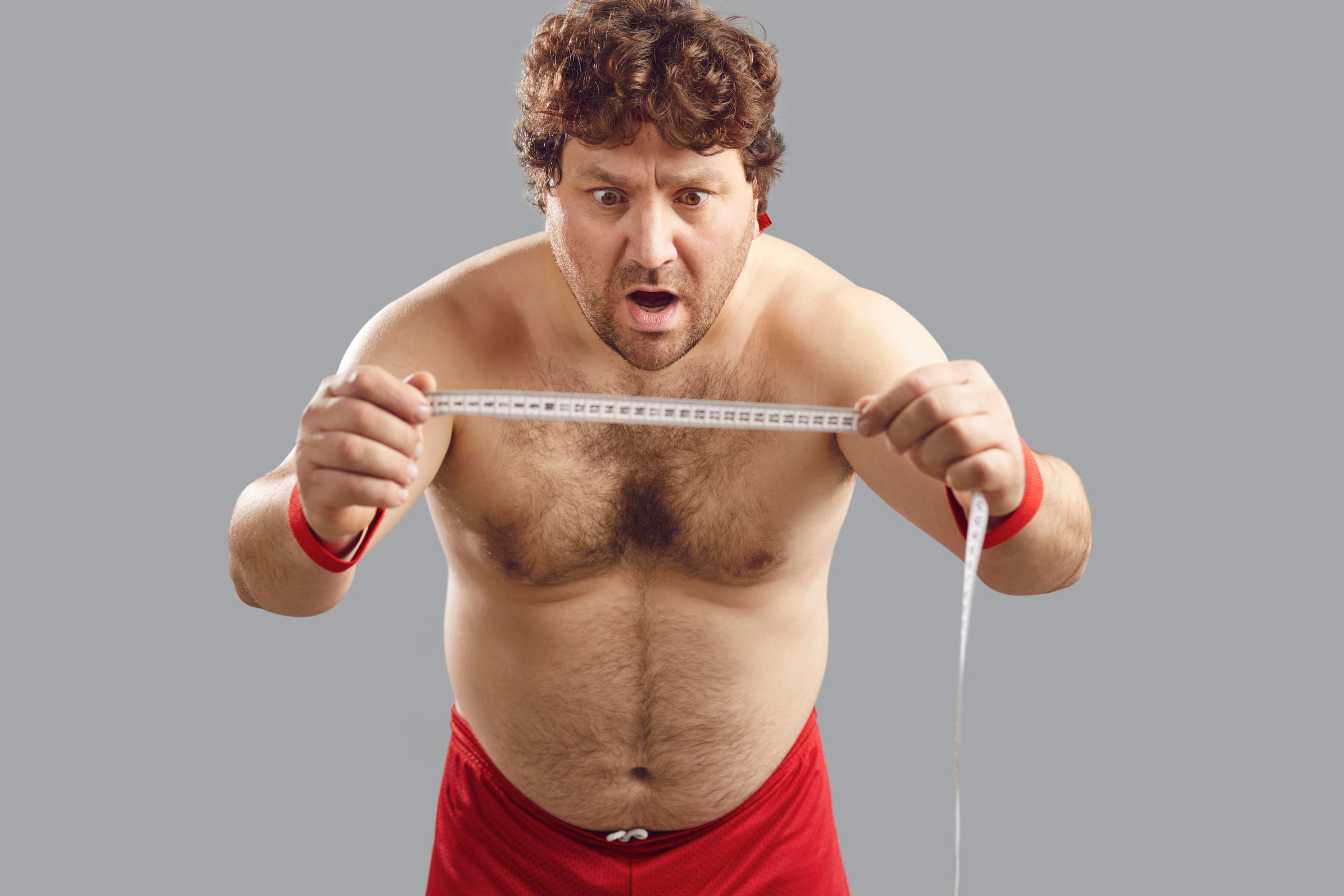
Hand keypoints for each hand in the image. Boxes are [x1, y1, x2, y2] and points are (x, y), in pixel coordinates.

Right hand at [294, 365, 436, 542]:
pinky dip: (382, 491)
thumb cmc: (368, 449)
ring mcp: (308, 451)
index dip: (399, 395)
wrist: (333, 496)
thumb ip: (406, 400)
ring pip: (353, 451)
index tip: (425, 414)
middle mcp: (315, 416)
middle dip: (400, 435)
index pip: (365, 380)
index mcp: (334, 391)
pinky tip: (398, 495)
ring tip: (409, 474)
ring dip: (393, 464)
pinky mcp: (312, 487)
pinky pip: (350, 486)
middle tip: (418, 451)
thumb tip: (427, 380)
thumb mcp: (389, 421)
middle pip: (361, 415)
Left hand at [853, 360, 1024, 515]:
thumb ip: (891, 410)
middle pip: (932, 406)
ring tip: (931, 463)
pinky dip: (955, 477)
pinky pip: (974, 468)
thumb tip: (861, 408)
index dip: (885, 406)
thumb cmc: (950, 443)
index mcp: (965, 375)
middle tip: (896, 448)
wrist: (996, 475)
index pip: (917, 382)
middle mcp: (988, 395)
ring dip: (930, 456)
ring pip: (955, 435)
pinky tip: (953, 479)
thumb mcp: (920, 421)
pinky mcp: (1010, 463)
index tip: (863, 427)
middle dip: (903, 432)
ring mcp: (1003, 428)